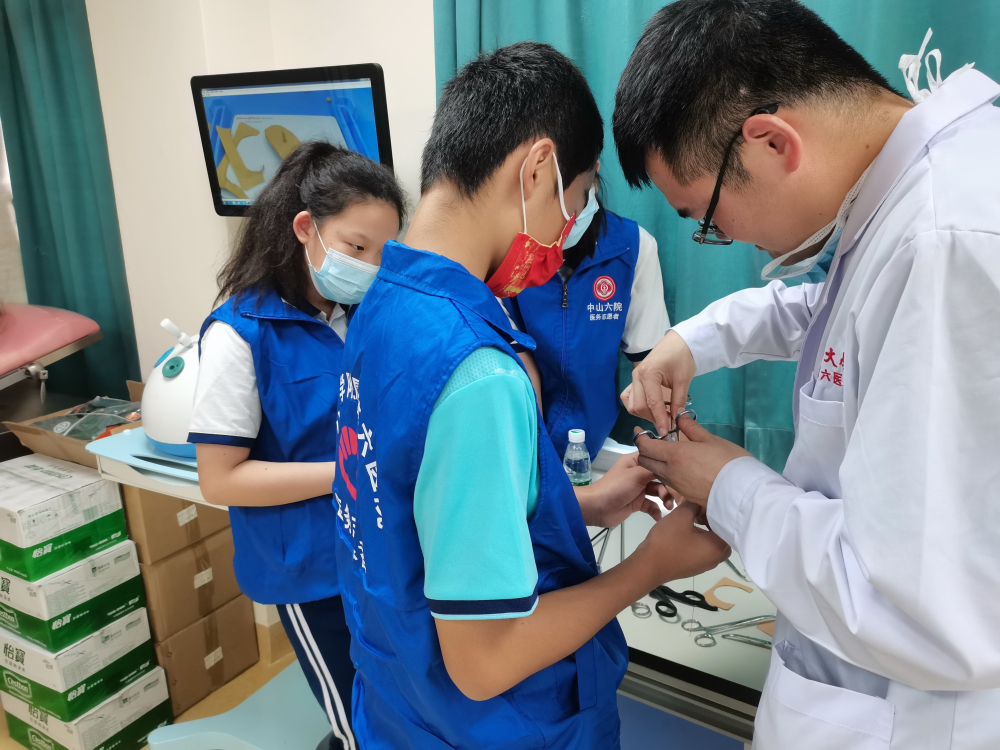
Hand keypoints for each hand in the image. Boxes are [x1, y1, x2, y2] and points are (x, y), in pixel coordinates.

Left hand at [576, 452, 665, 527]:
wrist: (597, 508)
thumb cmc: (615, 487)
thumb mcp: (636, 474)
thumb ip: (654, 470)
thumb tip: (670, 466)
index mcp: (636, 461)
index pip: (656, 458)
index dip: (668, 464)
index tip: (681, 472)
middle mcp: (639, 473)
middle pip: (660, 477)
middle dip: (668, 486)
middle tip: (673, 496)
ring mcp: (638, 489)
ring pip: (658, 491)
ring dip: (665, 498)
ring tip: (667, 506)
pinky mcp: (637, 503)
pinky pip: (651, 505)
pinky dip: (656, 510)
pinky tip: (659, 516)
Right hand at [623, 330, 696, 435]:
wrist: (678, 342)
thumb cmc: (682, 357)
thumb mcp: (683, 380)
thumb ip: (678, 401)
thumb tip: (676, 421)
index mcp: (648, 374)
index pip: (652, 403)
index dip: (659, 419)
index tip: (666, 432)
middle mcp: (636, 377)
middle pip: (639, 406)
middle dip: (652, 418)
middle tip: (668, 423)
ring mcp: (633, 378)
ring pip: (632, 405)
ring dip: (644, 414)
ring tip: (660, 415)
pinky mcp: (634, 380)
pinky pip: (629, 398)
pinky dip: (637, 406)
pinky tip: (649, 408)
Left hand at [633, 417, 750, 506]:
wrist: (742, 493)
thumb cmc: (728, 462)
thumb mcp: (711, 440)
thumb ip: (692, 428)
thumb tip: (679, 417)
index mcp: (674, 455)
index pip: (645, 446)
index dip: (640, 438)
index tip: (640, 431)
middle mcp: (669, 471)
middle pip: (646, 461)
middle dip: (646, 451)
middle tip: (656, 443)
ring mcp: (675, 486)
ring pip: (656, 472)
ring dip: (656, 463)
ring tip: (670, 455)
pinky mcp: (683, 496)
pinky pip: (668, 483)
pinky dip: (667, 474)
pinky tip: (681, 469)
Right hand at [634, 502, 730, 584]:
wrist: (648, 565)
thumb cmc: (668, 541)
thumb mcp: (681, 516)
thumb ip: (694, 505)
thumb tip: (699, 503)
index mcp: (718, 547)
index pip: (727, 526)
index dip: (718, 513)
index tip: (709, 504)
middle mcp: (716, 559)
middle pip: (722, 537)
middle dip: (714, 524)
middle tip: (703, 512)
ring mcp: (704, 565)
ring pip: (712, 545)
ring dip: (705, 533)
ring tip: (694, 520)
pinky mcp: (693, 568)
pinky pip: (702, 552)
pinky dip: (698, 542)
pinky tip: (686, 534)